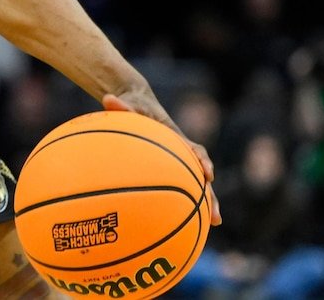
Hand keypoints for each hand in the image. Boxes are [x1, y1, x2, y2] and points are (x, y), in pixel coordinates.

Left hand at [102, 92, 221, 225]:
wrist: (138, 100)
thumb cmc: (133, 104)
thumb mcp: (127, 103)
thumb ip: (120, 105)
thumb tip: (107, 99)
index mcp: (175, 136)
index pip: (194, 149)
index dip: (201, 161)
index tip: (207, 174)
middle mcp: (181, 151)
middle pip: (202, 176)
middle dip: (210, 196)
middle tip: (215, 217)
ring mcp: (177, 161)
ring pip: (195, 185)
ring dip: (203, 203)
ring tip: (211, 225)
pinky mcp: (168, 167)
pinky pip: (178, 186)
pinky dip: (180, 202)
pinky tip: (178, 222)